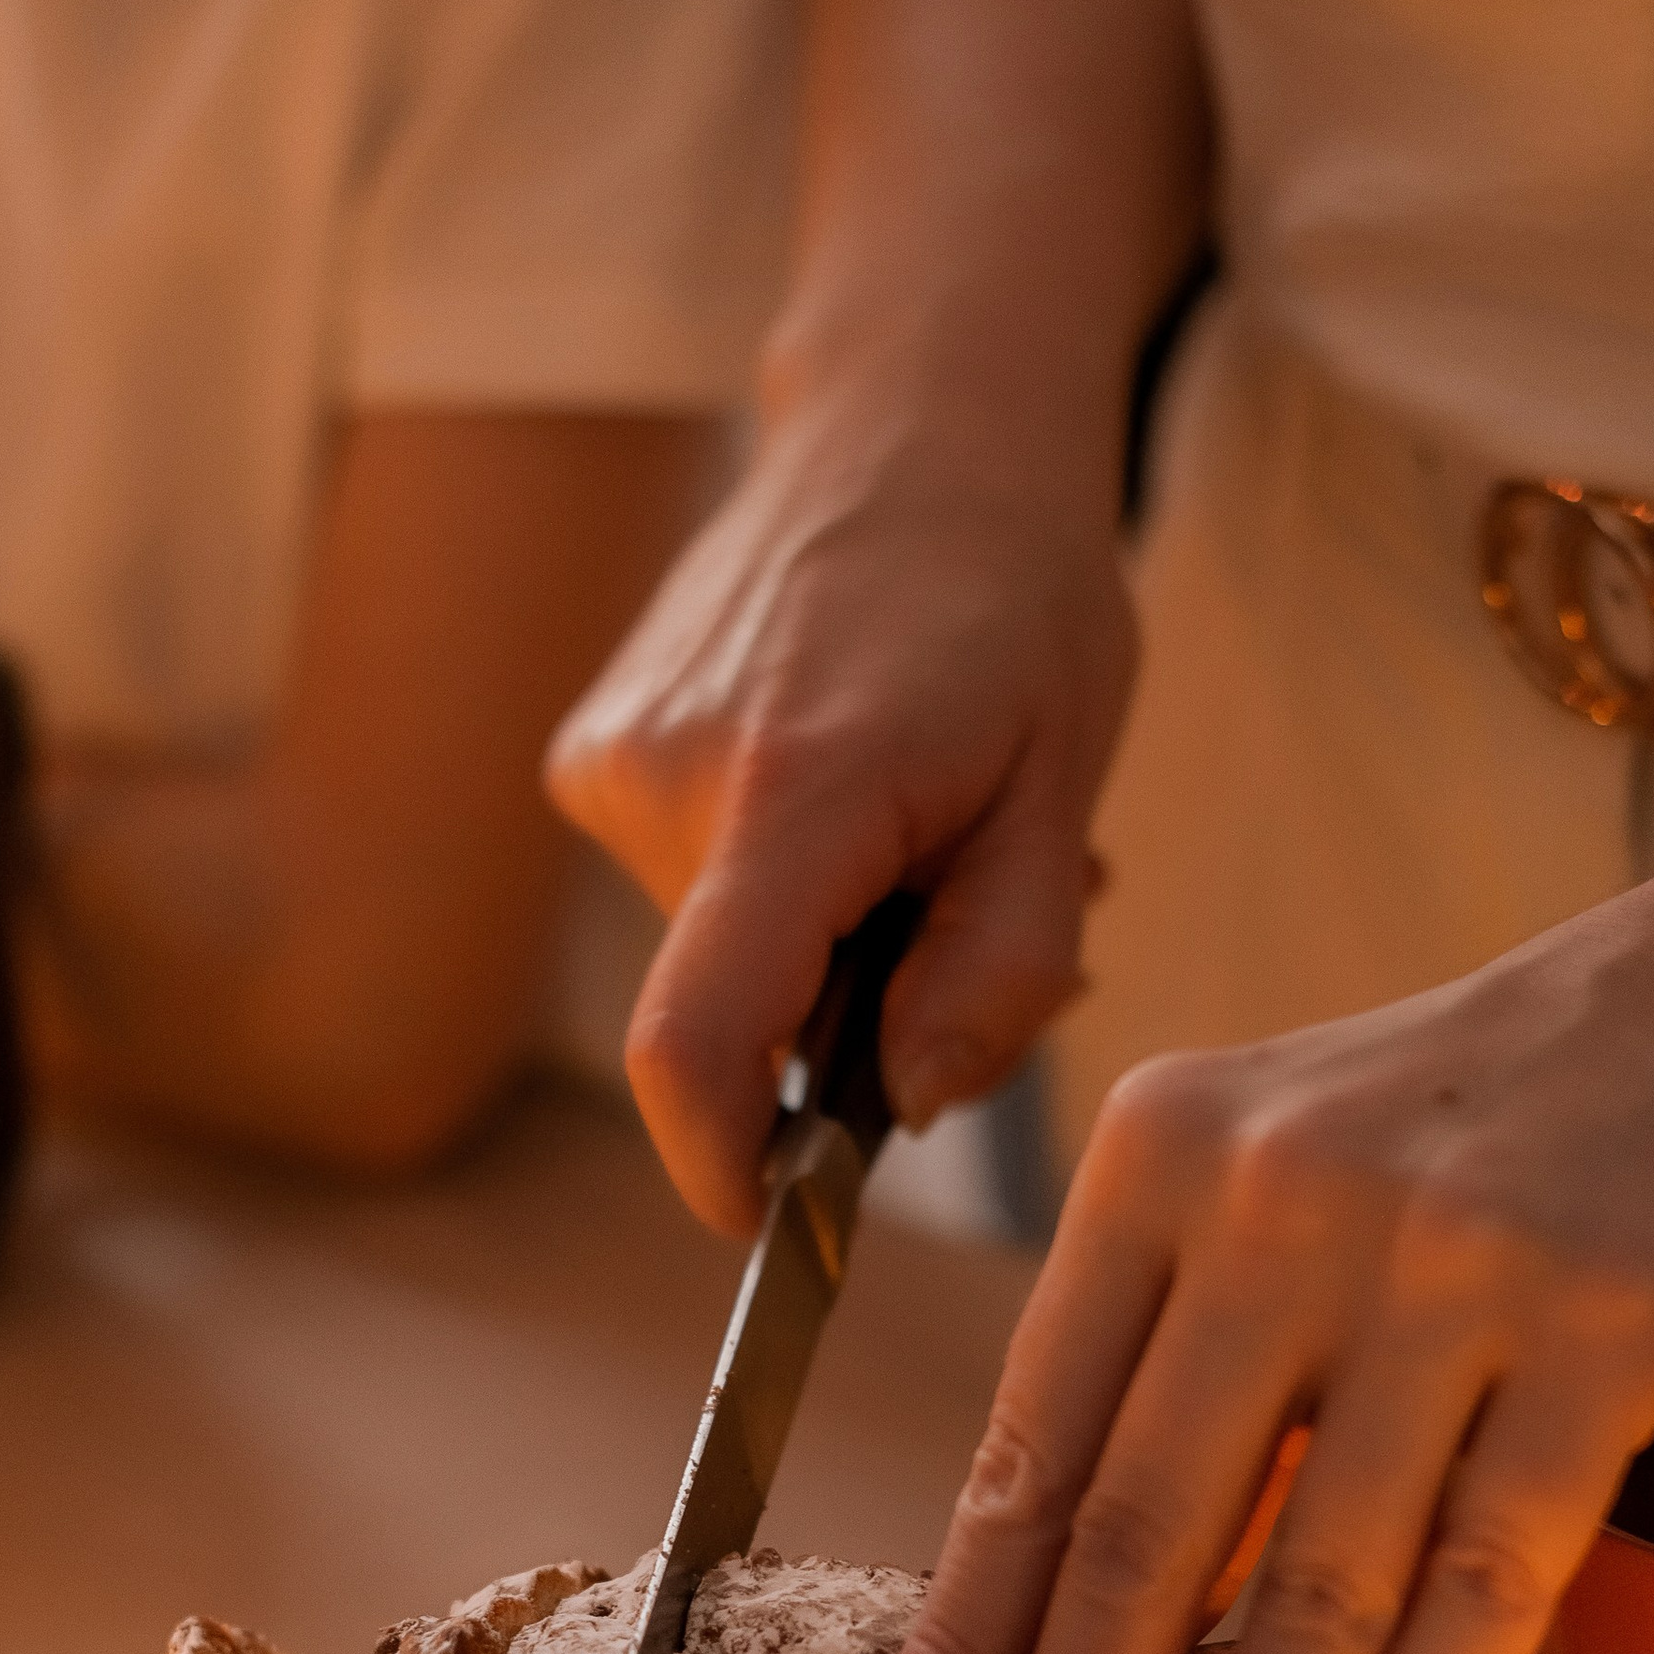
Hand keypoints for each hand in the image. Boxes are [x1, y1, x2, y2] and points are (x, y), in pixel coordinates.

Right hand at [547, 395, 1135, 1234]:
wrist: (916, 420)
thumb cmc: (1014, 593)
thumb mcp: (1060, 789)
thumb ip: (996, 971)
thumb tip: (907, 1103)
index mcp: (792, 793)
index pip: (697, 1046)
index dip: (723, 1174)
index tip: (779, 1233)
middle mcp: (664, 780)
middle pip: (746, 1016)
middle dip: (857, 1016)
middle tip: (969, 899)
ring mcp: (612, 763)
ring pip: (727, 957)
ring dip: (833, 939)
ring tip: (921, 819)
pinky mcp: (594, 754)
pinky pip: (697, 891)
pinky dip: (785, 883)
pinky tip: (852, 779)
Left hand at [836, 882, 1653, 1653]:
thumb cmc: (1473, 1139)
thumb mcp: (1270, 1187)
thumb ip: (1166, 1373)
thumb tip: (1046, 1646)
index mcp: (1157, 1163)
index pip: (1029, 1456)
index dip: (955, 1649)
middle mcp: (1280, 1199)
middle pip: (1139, 1539)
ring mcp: (1454, 1260)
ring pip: (1313, 1587)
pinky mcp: (1616, 1324)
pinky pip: (1494, 1575)